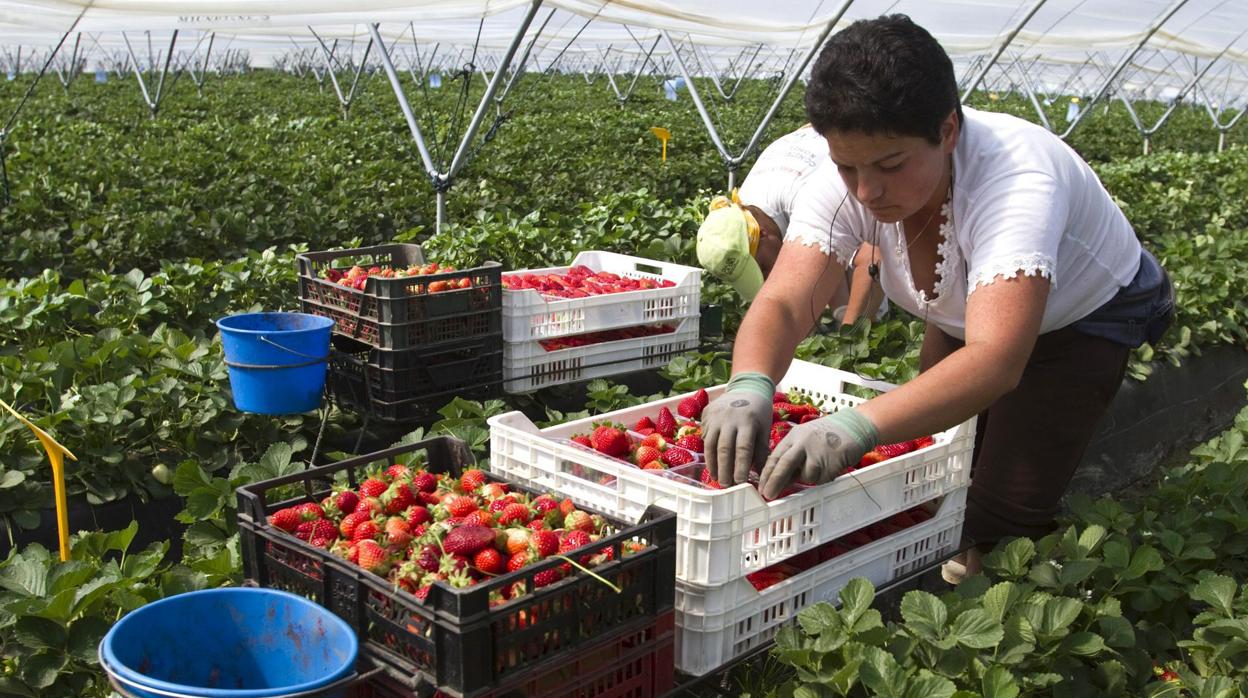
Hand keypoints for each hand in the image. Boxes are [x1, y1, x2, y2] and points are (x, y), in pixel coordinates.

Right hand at [703, 374, 775, 486]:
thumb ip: (761, 451)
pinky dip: (708, 452)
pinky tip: (712, 464)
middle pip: (724, 448)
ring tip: (717, 478)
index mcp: (748, 422)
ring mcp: (716, 416)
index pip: (743, 448)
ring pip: (710, 444)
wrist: (747, 387)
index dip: (740, 467)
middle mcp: (729, 418)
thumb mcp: (765, 429)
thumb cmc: (759, 412)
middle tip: (726, 485)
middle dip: (724, 469)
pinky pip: (705, 436)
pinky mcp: (706, 415)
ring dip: (712, 464)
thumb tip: (759, 475)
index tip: (740, 482)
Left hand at [758, 408, 877, 498]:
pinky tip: (829, 466)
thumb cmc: (827, 434)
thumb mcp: (805, 439)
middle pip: (784, 465)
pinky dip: (823, 478)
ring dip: (809, 478)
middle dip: (774, 482)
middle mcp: (804, 443)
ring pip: (806, 476)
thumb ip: (792, 456)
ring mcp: (818, 452)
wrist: (854, 426)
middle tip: (768, 495)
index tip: (762, 487)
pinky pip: (822, 479)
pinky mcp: (832, 462)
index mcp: (794, 436)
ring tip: (820, 465)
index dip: (767, 474)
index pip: (775, 456)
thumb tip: (778, 480)